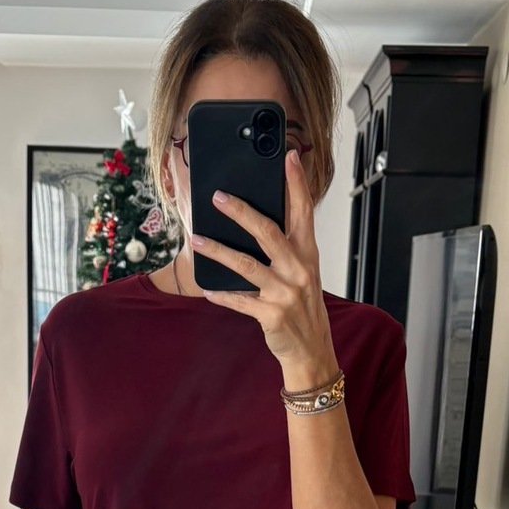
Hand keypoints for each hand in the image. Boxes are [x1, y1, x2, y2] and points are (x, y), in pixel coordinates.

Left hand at [190, 148, 338, 379]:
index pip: (303, 211)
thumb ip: (286, 247)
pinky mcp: (272, 314)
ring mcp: (285, 292)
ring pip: (246, 265)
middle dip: (242, 212)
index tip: (289, 157)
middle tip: (218, 196)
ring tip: (196, 240)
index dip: (296, 183)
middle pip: (268, 232)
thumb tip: (253, 221)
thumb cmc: (303, 307)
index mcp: (307, 253)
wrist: (313, 351)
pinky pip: (240, 301)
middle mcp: (299, 269)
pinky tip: (207, 288)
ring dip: (218, 251)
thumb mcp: (303, 273)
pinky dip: (222, 295)